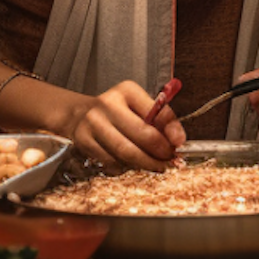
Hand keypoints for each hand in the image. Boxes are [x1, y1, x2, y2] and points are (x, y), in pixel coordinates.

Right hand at [68, 80, 185, 170]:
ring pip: (126, 153)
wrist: (78, 114)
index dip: (171, 130)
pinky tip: (131, 164)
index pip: (156, 111)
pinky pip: (112, 162)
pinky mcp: (84, 142)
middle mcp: (108, 104)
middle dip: (160, 152)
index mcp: (127, 91)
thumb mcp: (137, 105)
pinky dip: (126, 167)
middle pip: (142, 135)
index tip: (179, 143)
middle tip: (170, 160)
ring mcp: (93, 123)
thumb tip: (178, 140)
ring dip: (146, 163)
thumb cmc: (116, 111)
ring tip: (155, 165)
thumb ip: (159, 119)